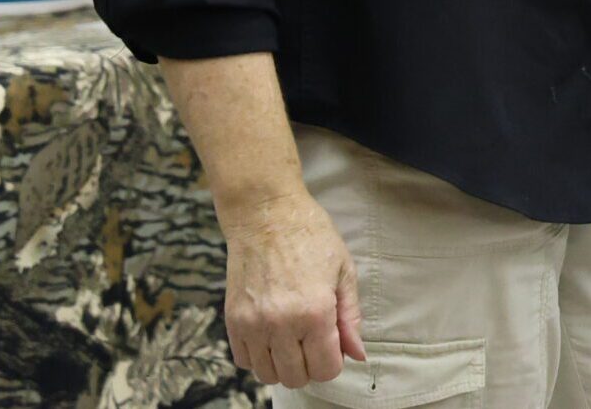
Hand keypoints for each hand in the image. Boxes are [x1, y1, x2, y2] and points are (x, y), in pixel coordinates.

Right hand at [220, 186, 366, 390]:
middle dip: (309, 364)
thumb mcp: (343, 269)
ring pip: (268, 375)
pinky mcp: (233, 320)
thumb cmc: (310, 235)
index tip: (332, 342)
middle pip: (296, 377)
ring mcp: (253, 325)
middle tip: (312, 337)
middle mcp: (282, 325)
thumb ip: (351, 316)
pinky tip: (270, 332)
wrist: (266, 213)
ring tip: (291, 336)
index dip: (333, 360)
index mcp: (315, 312)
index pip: (325, 370)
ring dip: (283, 363)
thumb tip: (357, 354)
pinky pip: (244, 361)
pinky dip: (258, 355)